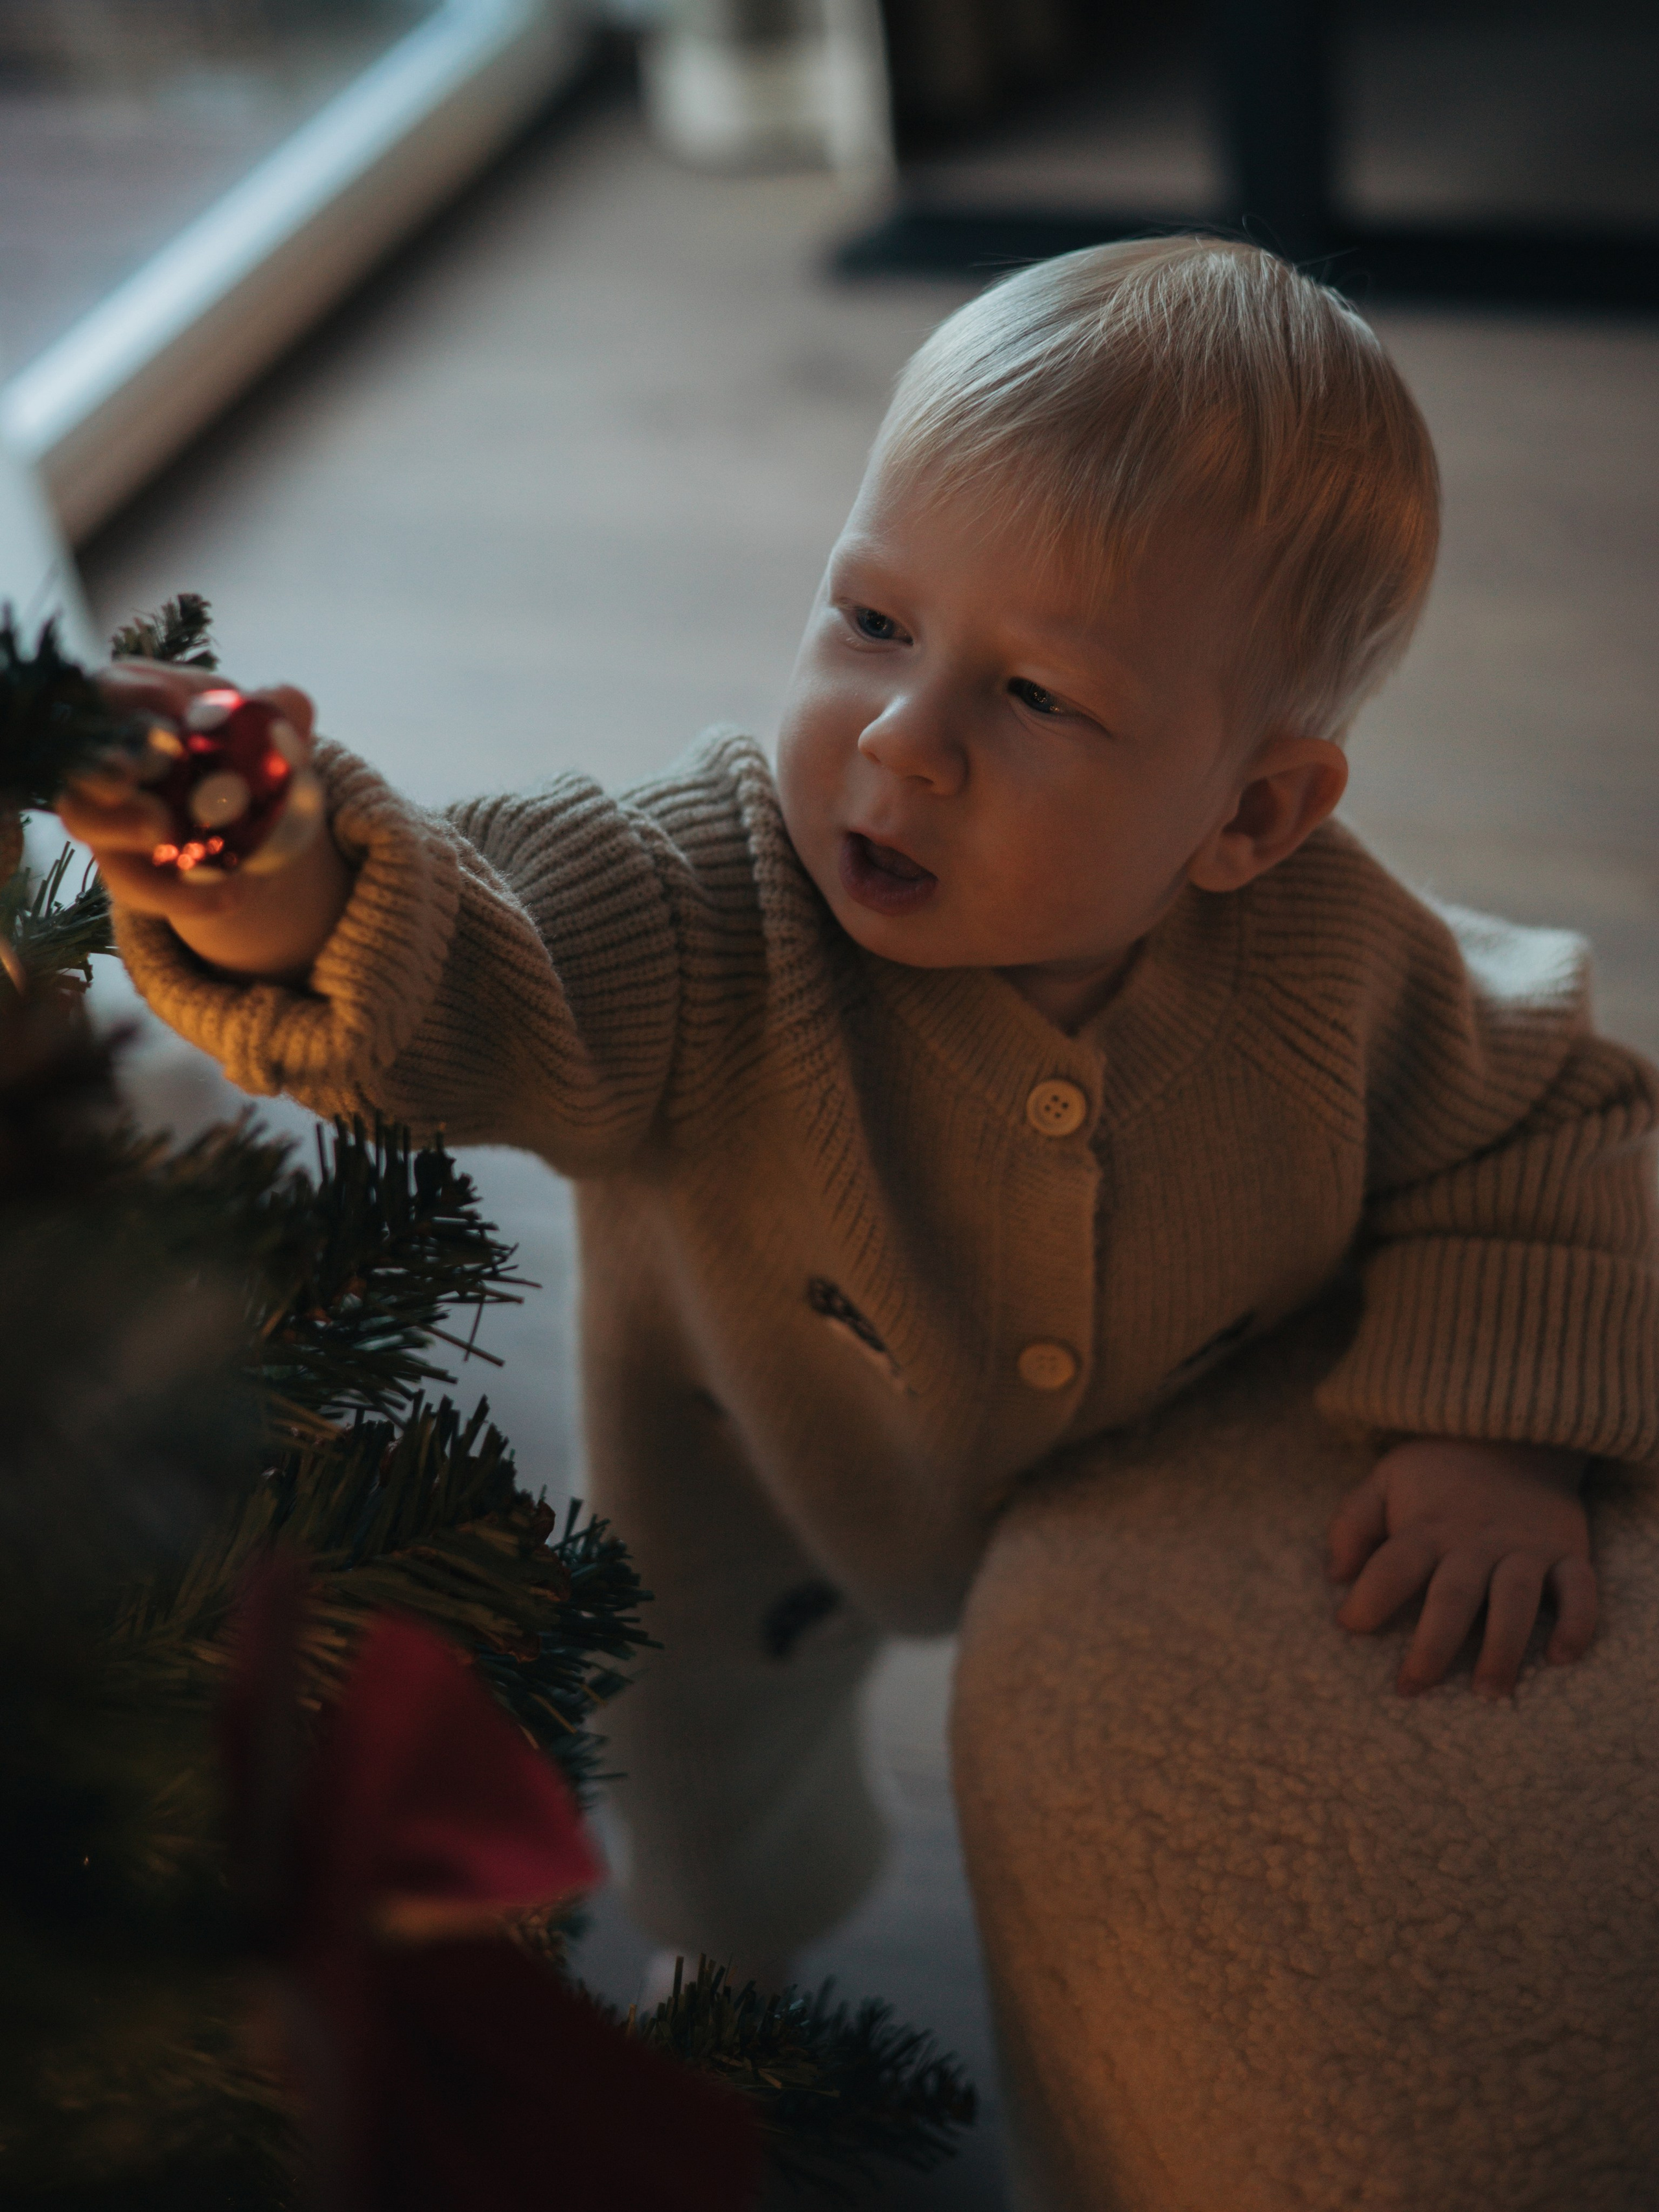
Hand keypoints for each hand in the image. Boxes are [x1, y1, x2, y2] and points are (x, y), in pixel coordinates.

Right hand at [57, 660, 352, 981]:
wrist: (244, 818)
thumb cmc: (236, 749)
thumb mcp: (263, 727)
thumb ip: (280, 709)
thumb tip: (287, 700)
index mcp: (129, 703)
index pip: (110, 688)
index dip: (135, 694)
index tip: (175, 707)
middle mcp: (99, 756)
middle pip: (78, 753)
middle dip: (99, 762)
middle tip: (129, 772)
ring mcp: (102, 812)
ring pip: (84, 816)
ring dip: (120, 823)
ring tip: (164, 830)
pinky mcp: (121, 867)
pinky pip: (137, 884)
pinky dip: (184, 894)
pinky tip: (235, 893)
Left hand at [1327, 1437, 1594, 1697]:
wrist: (1515, 1434)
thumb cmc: (1440, 1472)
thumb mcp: (1385, 1479)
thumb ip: (1352, 1523)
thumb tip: (1334, 1575)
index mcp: (1427, 1526)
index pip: (1392, 1567)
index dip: (1367, 1600)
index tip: (1348, 1628)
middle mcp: (1476, 1541)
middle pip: (1453, 1597)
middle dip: (1431, 1646)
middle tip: (1411, 1689)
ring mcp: (1526, 1547)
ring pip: (1516, 1600)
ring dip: (1503, 1647)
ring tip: (1489, 1692)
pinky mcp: (1567, 1551)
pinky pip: (1580, 1590)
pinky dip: (1577, 1624)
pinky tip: (1560, 1659)